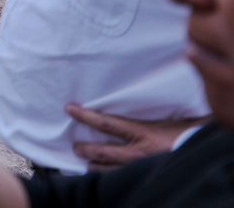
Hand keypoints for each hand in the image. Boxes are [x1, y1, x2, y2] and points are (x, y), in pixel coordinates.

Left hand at [67, 104, 204, 169]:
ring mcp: (140, 169)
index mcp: (142, 133)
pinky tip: (106, 178)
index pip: (105, 122)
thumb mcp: (167, 119)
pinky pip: (123, 179)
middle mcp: (137, 153)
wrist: (204, 153)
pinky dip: (112, 178)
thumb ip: (148, 113)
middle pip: (102, 151)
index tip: (70, 108)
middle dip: (86, 149)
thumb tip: (134, 95)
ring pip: (109, 171)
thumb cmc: (189, 133)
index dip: (85, 115)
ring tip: (89, 165)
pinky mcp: (145, 177)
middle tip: (76, 148)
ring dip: (97, 167)